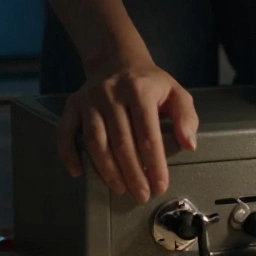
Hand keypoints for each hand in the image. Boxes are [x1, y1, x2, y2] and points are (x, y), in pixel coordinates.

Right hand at [57, 60, 197, 202]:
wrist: (117, 60)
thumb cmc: (149, 84)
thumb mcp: (175, 93)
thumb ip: (186, 117)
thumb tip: (189, 144)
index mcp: (139, 90)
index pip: (147, 134)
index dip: (154, 163)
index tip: (160, 185)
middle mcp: (111, 94)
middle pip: (121, 142)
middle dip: (132, 173)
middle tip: (141, 194)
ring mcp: (89, 100)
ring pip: (95, 141)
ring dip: (107, 169)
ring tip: (120, 188)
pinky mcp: (73, 105)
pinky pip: (66, 132)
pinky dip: (69, 154)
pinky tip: (78, 172)